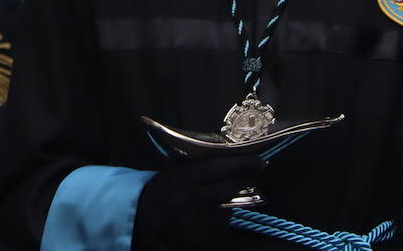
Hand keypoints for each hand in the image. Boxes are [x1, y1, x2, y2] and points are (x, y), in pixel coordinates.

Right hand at [133, 154, 265, 250]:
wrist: (142, 221)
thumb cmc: (160, 193)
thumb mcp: (175, 174)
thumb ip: (200, 170)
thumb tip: (232, 165)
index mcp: (187, 179)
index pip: (222, 168)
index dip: (244, 164)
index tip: (259, 162)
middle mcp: (195, 199)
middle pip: (231, 188)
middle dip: (246, 183)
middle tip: (256, 178)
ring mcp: (200, 221)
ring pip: (231, 212)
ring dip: (235, 206)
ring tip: (233, 202)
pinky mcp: (203, 240)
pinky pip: (224, 230)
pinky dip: (225, 225)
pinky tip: (219, 220)